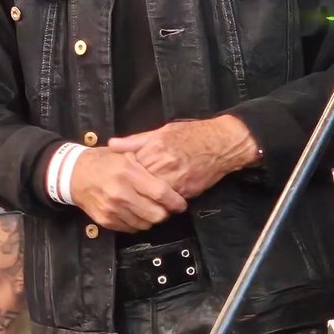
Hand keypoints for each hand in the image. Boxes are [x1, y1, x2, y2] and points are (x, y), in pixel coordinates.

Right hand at [69, 147, 187, 232]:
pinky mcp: (106, 220)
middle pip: (156, 214)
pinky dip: (137, 223)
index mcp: (128, 173)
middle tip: (166, 208)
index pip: (160, 193)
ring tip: (150, 209)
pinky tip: (136, 213)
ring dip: (151, 219)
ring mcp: (113, 209)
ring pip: (145, 224)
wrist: (74, 175)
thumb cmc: (103, 162)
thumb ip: (147, 163)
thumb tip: (171, 174)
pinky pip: (131, 229)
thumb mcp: (125, 154)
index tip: (181, 204)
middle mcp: (121, 193)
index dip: (175, 201)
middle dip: (165, 213)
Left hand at [108, 116, 260, 198]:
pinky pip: (169, 201)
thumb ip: (135, 141)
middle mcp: (165, 165)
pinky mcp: (188, 191)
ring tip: (139, 201)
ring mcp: (177, 180)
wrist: (222, 143)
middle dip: (132, 189)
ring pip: (153, 196)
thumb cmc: (192, 134)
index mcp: (156, 148)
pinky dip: (162, 202)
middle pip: (140, 184)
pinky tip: (157, 202)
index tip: (117, 177)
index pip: (130, 166)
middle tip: (124, 194)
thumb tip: (112, 144)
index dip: (122, 174)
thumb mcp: (162, 131)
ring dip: (146, 200)